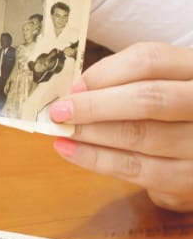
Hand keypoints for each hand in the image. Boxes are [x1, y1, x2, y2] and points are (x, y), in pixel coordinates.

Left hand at [49, 42, 192, 209]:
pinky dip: (99, 160)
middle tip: (59, 111)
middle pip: (148, 99)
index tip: (74, 86)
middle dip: (95, 105)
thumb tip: (77, 90)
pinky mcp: (189, 178)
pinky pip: (139, 170)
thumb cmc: (170, 111)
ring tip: (61, 131)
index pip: (151, 60)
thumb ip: (126, 79)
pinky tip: (72, 152)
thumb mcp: (160, 82)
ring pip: (141, 135)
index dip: (107, 72)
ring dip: (92, 134)